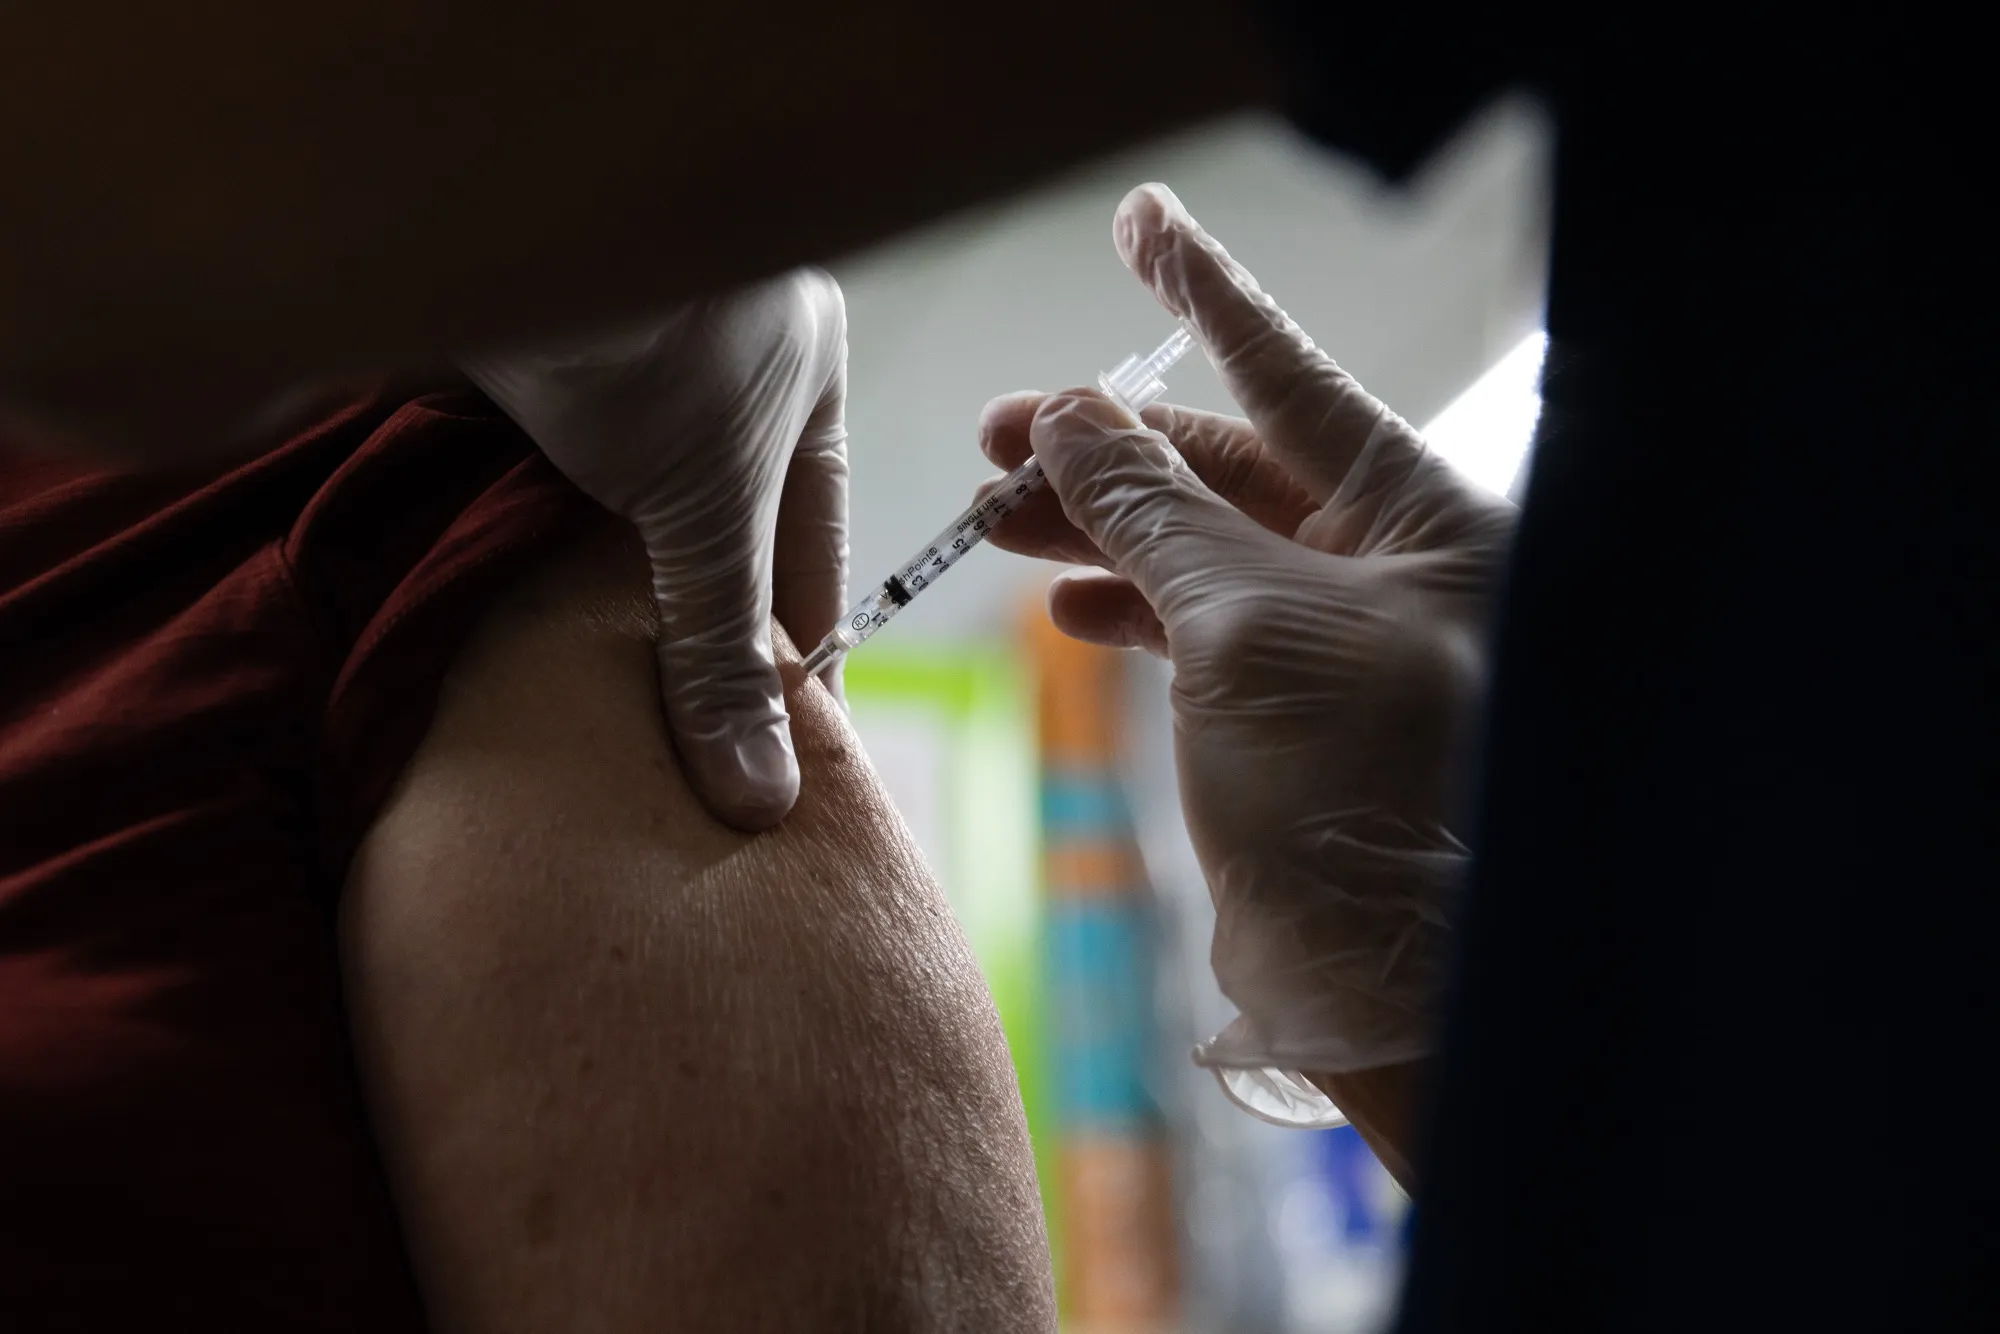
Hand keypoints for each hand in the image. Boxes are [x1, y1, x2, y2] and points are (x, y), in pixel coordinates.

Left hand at [467, 270, 847, 829]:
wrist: (508, 199)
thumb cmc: (659, 334)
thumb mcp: (708, 509)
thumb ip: (724, 648)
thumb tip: (761, 801)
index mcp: (803, 380)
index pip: (813, 549)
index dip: (799, 656)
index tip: (783, 756)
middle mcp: (716, 364)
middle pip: (712, 531)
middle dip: (691, 634)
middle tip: (677, 756)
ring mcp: (614, 355)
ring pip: (617, 509)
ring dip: (597, 597)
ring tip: (590, 713)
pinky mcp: (515, 358)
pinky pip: (531, 479)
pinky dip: (522, 548)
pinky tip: (506, 618)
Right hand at [979, 186, 1514, 1115]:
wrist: (1400, 983)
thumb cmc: (1365, 790)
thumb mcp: (1248, 629)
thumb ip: (1157, 515)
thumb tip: (1072, 421)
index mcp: (1422, 515)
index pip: (1293, 373)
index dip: (1204, 296)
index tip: (1142, 222)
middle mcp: (1394, 563)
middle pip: (1231, 466)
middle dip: (1109, 447)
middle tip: (998, 436)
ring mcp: (1345, 636)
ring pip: (1203, 548)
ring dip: (1098, 529)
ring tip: (996, 518)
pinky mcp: (1300, 707)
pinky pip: (1205, 626)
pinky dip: (1131, 608)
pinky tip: (1065, 602)